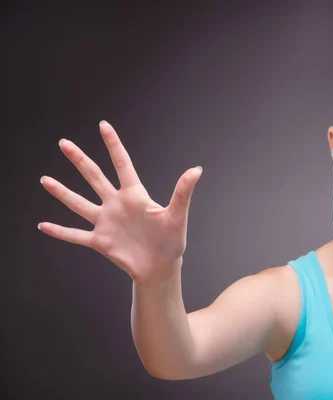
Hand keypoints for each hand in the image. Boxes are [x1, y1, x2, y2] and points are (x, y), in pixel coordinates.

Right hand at [39, 120, 201, 284]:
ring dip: (62, 192)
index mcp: (135, 195)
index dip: (113, 144)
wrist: (161, 267)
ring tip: (45, 180)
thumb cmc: (171, 241)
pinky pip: (76, 235)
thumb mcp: (177, 215)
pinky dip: (60, 232)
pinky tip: (43, 226)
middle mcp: (116, 204)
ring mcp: (106, 222)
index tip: (104, 125)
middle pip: (94, 177)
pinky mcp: (100, 242)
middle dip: (79, 160)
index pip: (122, 164)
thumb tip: (197, 169)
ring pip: (79, 204)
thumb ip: (183, 192)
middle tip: (63, 143)